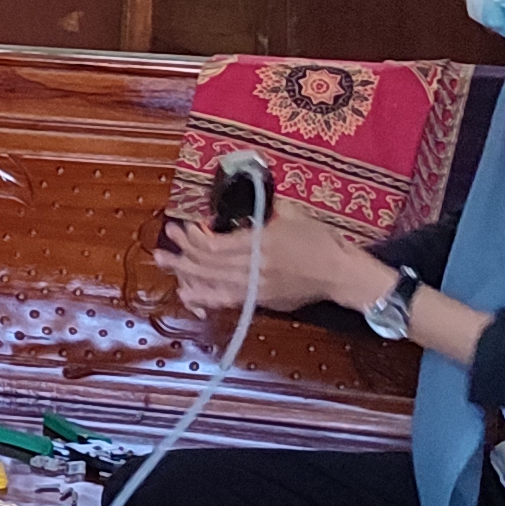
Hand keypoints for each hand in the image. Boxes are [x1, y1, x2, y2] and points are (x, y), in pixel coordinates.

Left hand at [154, 204, 381, 318]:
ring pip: (211, 282)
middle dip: (182, 251)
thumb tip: (244, 203)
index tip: (183, 225)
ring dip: (184, 272)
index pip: (215, 244)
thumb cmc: (321, 242)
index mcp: (262, 244)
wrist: (341, 274)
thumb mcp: (294, 216)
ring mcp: (256, 288)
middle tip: (165, 240)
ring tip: (163, 261)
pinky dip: (203, 296)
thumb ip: (266, 212)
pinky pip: (226, 300)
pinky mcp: (260, 301)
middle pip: (207, 263)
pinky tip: (186, 292)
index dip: (193, 236)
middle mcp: (254, 268)